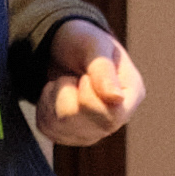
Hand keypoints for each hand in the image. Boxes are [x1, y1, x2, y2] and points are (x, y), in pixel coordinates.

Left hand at [32, 21, 143, 147]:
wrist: (64, 46)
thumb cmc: (84, 40)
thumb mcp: (93, 45)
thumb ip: (103, 70)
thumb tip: (116, 99)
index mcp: (131, 95)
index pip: (112, 116)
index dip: (89, 97)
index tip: (84, 76)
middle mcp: (116, 119)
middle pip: (85, 127)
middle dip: (68, 96)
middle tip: (73, 77)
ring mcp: (93, 130)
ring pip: (62, 129)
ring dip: (54, 99)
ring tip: (65, 82)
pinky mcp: (70, 135)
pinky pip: (48, 130)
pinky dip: (44, 108)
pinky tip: (55, 93)